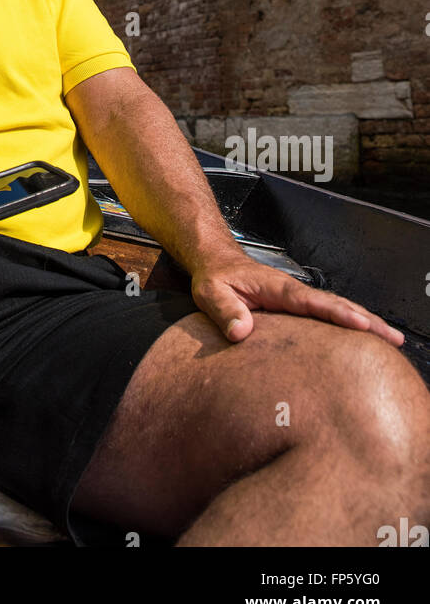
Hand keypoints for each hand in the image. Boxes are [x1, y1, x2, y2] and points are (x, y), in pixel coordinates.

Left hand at [190, 253, 405, 346]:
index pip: (312, 302)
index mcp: (277, 288)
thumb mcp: (210, 293)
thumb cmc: (215, 278)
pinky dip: (351, 323)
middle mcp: (293, 292)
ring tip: (393, 340)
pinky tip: (366, 338)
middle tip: (394, 339)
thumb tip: (241, 332)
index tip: (361, 324)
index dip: (337, 313)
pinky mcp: (298, 307)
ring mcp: (298, 299)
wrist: (217, 263)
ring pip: (338, 308)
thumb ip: (225, 311)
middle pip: (336, 305)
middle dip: (366, 320)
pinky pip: (329, 314)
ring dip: (366, 322)